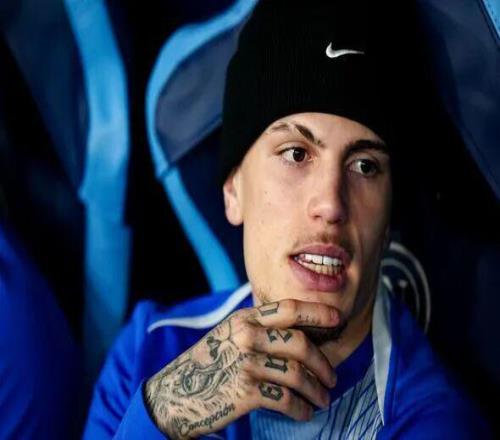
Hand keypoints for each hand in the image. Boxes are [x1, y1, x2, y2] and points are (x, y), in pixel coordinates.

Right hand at [145, 299, 339, 438]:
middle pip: (299, 344)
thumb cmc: (211, 362)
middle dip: (323, 362)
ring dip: (316, 390)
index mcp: (245, 319)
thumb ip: (260, 330)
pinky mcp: (244, 391)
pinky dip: (301, 408)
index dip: (316, 312)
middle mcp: (246, 337)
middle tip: (332, 377)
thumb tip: (303, 337)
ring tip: (323, 399)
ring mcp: (245, 363)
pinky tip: (305, 412)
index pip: (288, 309)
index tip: (338, 319)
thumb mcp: (231, 335)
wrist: (177, 392)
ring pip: (296, 374)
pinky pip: (285, 399)